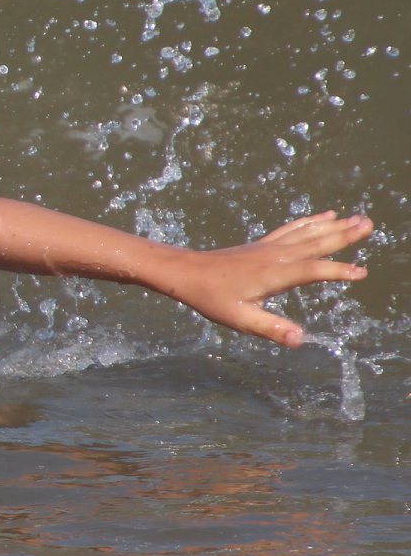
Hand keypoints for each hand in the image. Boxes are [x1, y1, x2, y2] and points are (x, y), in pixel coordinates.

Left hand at [158, 211, 372, 346]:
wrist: (186, 273)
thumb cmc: (211, 298)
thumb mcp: (240, 320)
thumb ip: (271, 328)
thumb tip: (299, 339)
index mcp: (273, 275)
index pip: (312, 271)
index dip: (337, 271)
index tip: (361, 272)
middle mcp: (275, 257)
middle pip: (315, 244)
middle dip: (344, 235)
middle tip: (369, 223)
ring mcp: (269, 248)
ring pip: (307, 233)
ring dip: (333, 226)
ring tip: (358, 218)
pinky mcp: (263, 245)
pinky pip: (292, 229)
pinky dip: (311, 222)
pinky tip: (326, 215)